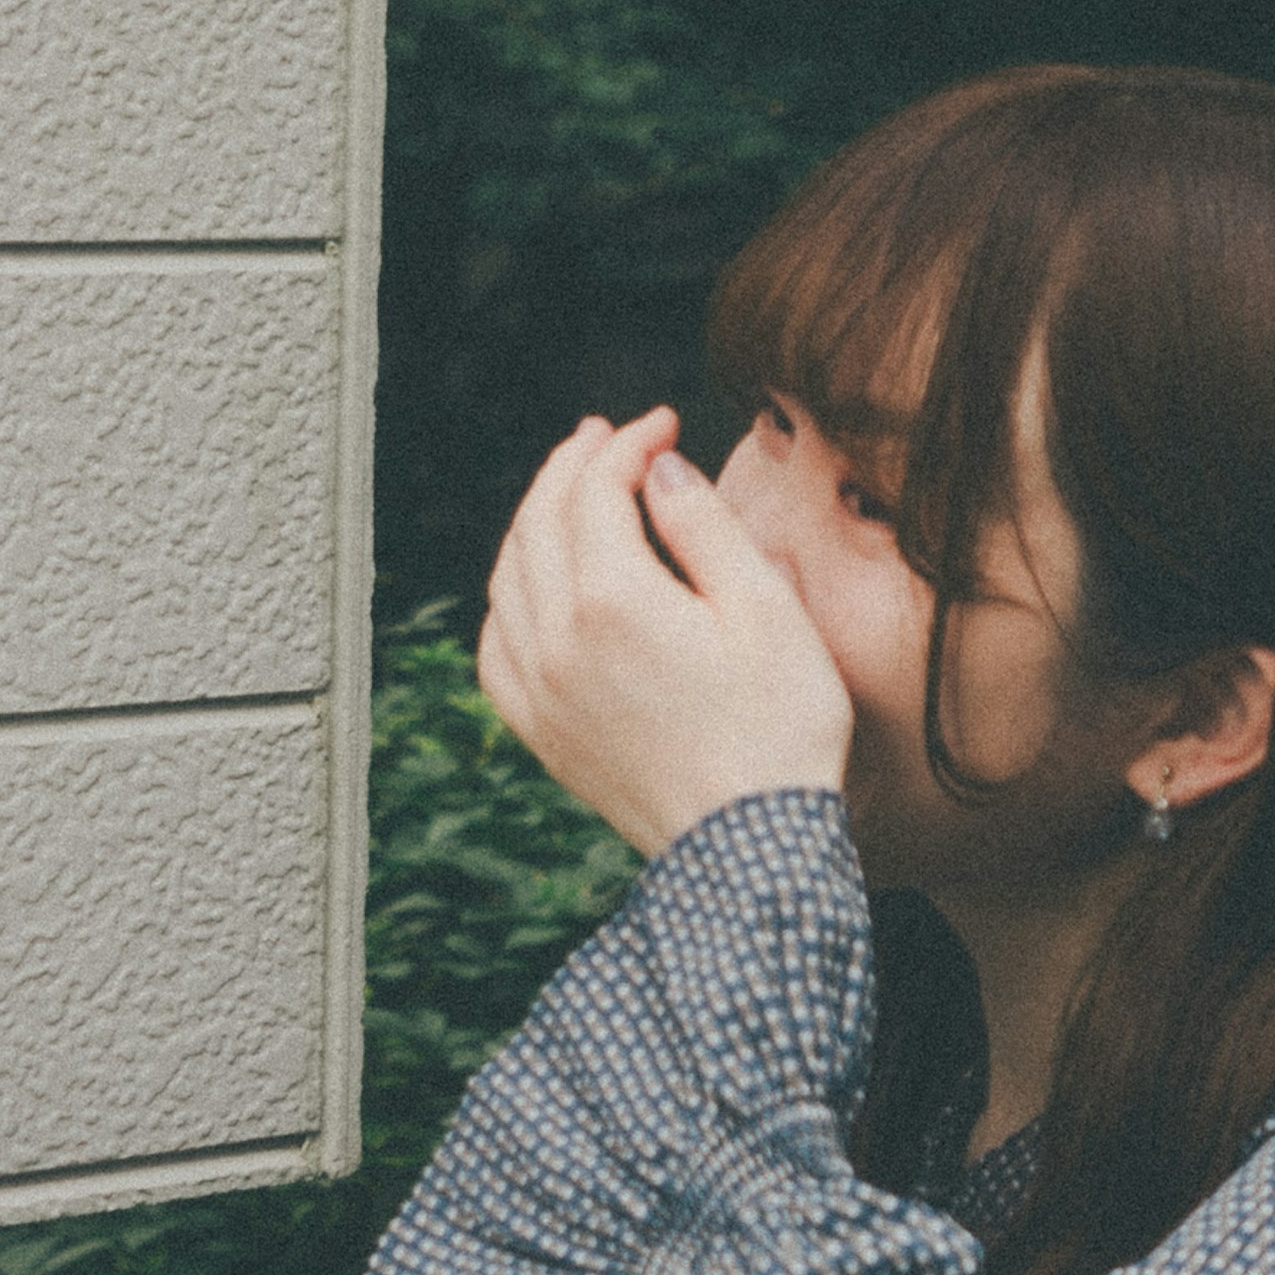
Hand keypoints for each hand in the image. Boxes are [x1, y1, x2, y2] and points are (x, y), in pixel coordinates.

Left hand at [475, 409, 855, 858]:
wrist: (751, 851)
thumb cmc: (778, 730)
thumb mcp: (765, 610)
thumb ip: (705, 527)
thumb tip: (660, 471)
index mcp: (614, 600)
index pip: (597, 489)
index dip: (628, 444)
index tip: (663, 423)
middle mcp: (557, 639)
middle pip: (540, 521)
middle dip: (572, 467)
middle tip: (608, 437)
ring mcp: (539, 690)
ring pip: (507, 576)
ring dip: (535, 521)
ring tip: (571, 495)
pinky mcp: (540, 732)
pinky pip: (497, 644)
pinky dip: (509, 596)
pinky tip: (536, 588)